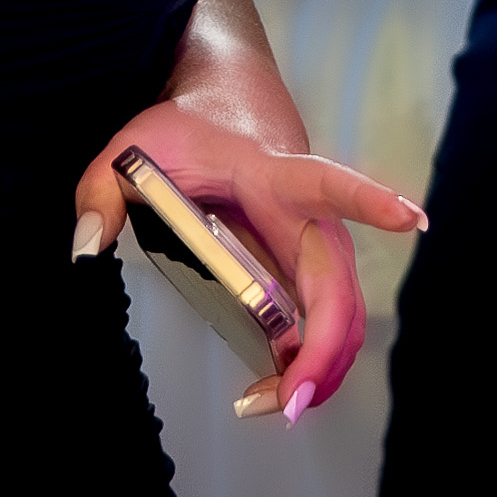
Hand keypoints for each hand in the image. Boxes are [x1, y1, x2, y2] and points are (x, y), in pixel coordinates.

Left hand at [71, 98, 427, 426]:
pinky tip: (279, 388)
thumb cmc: (184, 120)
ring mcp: (316, 242)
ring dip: (317, 366)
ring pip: (340, 316)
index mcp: (272, 173)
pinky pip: (324, 320)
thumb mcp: (130, 147)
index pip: (327, 184)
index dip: (369, 200)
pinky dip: (310, 359)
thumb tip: (84, 250)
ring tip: (268, 405)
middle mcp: (309, 213)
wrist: (225, 92)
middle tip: (283, 403)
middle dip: (323, 350)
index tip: (412, 220)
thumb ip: (99, 193)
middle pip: (338, 287)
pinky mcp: (309, 264)